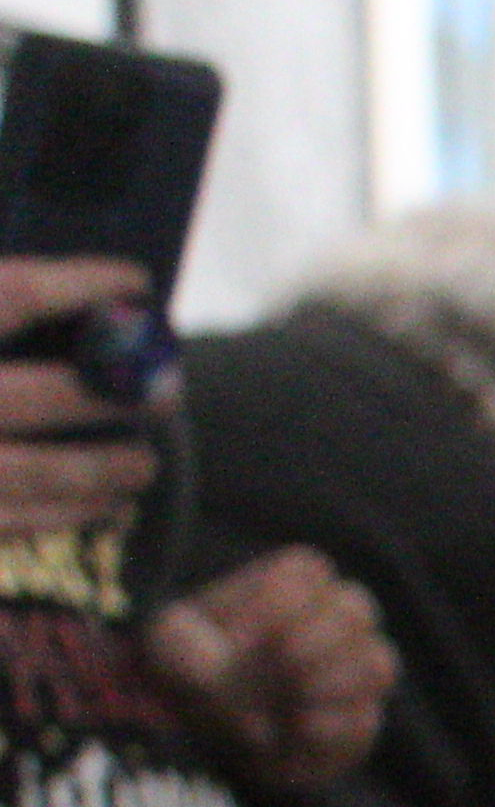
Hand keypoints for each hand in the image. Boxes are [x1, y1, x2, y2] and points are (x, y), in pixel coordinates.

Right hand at [0, 254, 159, 538]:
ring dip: (103, 468)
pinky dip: (66, 515)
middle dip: (114, 390)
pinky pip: (10, 527)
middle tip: (167, 385)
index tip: (133, 278)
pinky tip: (103, 506)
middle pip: (36, 394)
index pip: (10, 295)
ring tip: (144, 461)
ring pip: (34, 475)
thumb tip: (36, 287)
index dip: (79, 283)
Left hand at [148, 546, 395, 792]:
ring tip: (296, 696)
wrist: (201, 728)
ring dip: (337, 679)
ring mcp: (350, 675)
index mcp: (286, 588)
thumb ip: (183, 644)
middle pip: (358, 609)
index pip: (307, 571)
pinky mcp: (355, 725)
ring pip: (379, 663)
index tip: (234, 638)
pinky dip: (331, 726)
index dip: (276, 601)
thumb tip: (227, 674)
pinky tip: (292, 730)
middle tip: (281, 661)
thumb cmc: (187, 669)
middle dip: (318, 636)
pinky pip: (366, 720)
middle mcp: (330, 625)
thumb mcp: (165, 646)